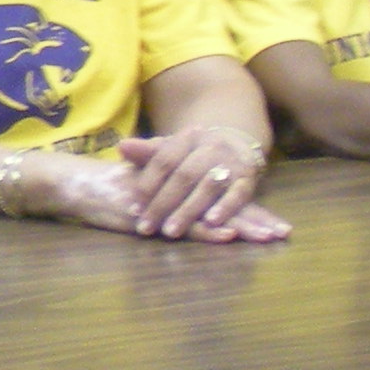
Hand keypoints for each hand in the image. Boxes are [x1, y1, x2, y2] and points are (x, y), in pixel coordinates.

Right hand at [36, 150, 289, 244]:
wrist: (73, 182)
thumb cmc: (105, 189)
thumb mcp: (141, 191)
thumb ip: (165, 198)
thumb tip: (189, 214)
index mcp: (181, 187)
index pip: (222, 199)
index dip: (249, 211)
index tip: (275, 224)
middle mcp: (178, 192)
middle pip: (224, 207)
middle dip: (256, 221)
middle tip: (284, 233)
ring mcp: (167, 203)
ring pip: (210, 216)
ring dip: (242, 227)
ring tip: (269, 237)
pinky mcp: (152, 215)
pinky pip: (183, 226)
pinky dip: (206, 232)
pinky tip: (227, 237)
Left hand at [115, 123, 276, 239]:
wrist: (236, 145)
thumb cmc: (193, 155)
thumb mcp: (171, 150)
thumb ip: (147, 152)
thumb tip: (121, 147)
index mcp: (187, 138)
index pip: (163, 160)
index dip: (147, 185)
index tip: (133, 209)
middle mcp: (210, 147)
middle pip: (183, 175)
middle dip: (163, 204)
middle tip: (146, 227)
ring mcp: (230, 162)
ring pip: (208, 186)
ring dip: (189, 210)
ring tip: (170, 231)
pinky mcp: (248, 179)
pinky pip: (238, 193)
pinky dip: (226, 208)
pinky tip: (211, 223)